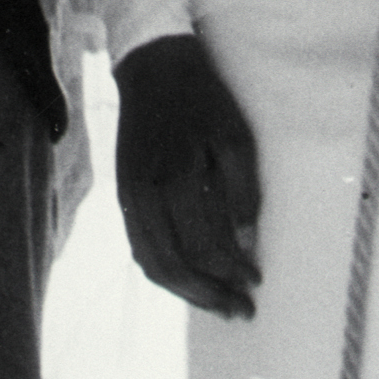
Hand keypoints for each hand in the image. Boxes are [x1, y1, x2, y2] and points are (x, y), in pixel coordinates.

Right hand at [111, 33, 261, 321]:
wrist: (152, 68)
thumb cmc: (203, 99)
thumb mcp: (234, 135)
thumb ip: (241, 190)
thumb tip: (247, 242)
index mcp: (176, 177)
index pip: (204, 244)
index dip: (232, 269)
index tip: (256, 281)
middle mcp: (145, 194)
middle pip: (174, 265)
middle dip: (209, 294)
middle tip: (239, 310)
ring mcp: (129, 197)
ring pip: (151, 263)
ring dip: (185, 291)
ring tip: (215, 304)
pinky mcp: (123, 195)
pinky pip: (139, 247)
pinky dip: (163, 271)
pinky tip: (186, 278)